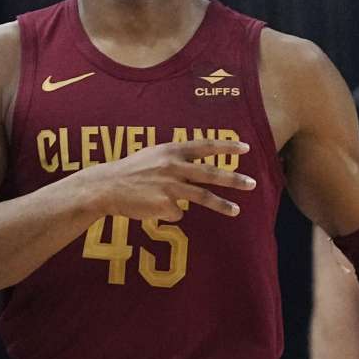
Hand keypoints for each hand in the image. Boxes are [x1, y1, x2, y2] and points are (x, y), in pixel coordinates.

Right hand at [83, 139, 254, 220]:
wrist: (106, 187)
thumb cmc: (129, 172)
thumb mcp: (153, 156)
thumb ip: (174, 159)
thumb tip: (194, 169)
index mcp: (171, 150)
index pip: (205, 146)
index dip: (226, 146)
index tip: (246, 148)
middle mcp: (174, 166)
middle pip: (211, 173)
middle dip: (234, 179)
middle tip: (252, 183)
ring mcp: (170, 186)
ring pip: (203, 197)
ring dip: (222, 205)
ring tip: (236, 211)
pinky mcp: (164, 205)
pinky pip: (177, 213)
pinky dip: (169, 213)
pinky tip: (154, 208)